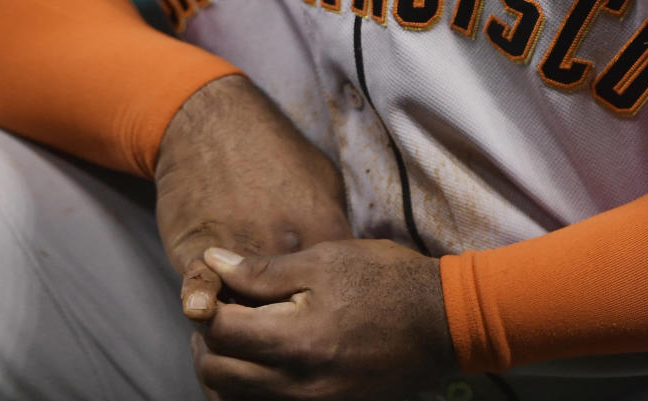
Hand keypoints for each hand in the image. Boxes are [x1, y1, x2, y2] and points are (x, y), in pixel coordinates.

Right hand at [155, 75, 350, 321]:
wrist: (212, 120)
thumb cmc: (272, 148)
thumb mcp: (323, 178)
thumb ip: (335, 226)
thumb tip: (354, 264)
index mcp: (321, 231)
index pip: (338, 293)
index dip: (332, 309)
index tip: (328, 314)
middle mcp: (283, 247)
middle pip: (294, 311)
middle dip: (293, 325)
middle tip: (289, 331)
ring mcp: (240, 251)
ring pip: (250, 312)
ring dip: (249, 327)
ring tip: (249, 334)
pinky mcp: (197, 251)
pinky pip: (204, 296)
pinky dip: (206, 312)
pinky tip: (208, 319)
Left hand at [189, 238, 455, 399]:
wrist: (440, 321)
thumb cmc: (383, 280)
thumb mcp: (324, 261)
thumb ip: (263, 269)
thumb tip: (212, 261)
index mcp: (295, 341)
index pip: (220, 332)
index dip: (206, 305)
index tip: (214, 285)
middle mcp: (297, 386)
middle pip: (217, 375)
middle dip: (207, 341)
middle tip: (218, 310)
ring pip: (236, 399)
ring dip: (224, 368)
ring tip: (238, 333)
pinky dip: (250, 388)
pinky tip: (262, 359)